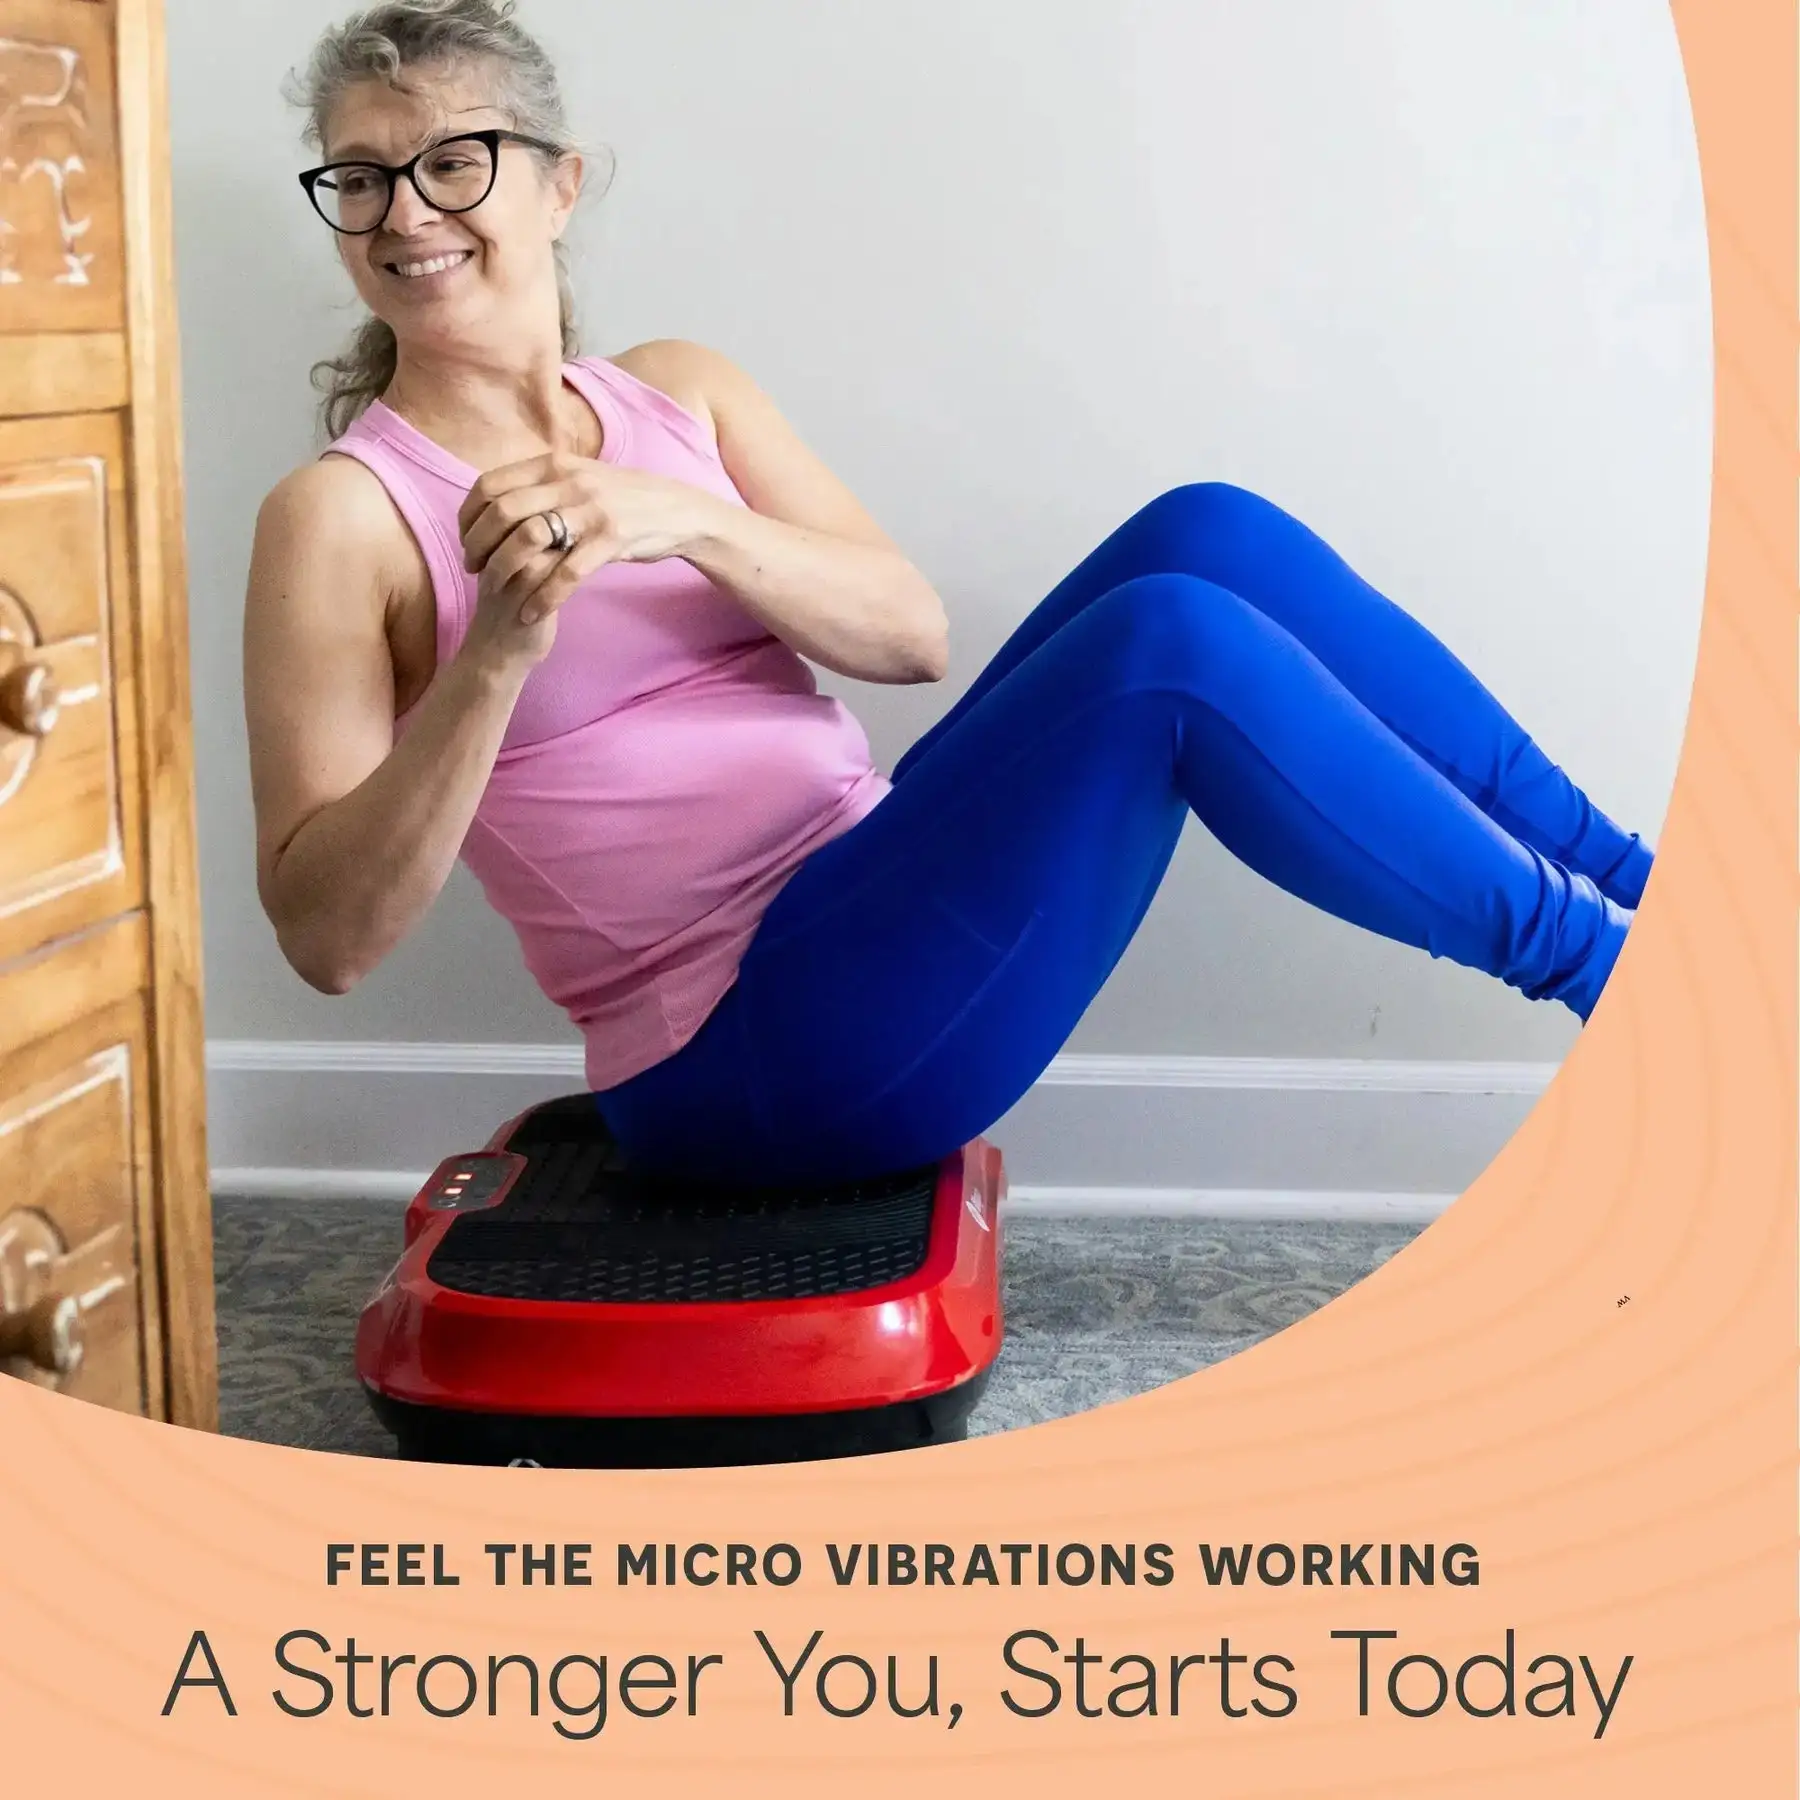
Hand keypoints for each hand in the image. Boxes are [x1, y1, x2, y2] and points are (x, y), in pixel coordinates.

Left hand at [456, 451, 713, 630]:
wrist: (678, 510)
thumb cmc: (624, 498)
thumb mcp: (581, 476)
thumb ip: (544, 483)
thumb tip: (503, 495)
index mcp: (554, 464)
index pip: (490, 484)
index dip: (468, 515)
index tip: (464, 539)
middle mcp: (568, 481)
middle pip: (501, 511)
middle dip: (478, 544)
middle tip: (473, 568)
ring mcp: (590, 510)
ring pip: (528, 538)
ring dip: (504, 569)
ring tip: (494, 590)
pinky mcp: (611, 540)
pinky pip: (566, 572)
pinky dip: (544, 597)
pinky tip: (530, 613)